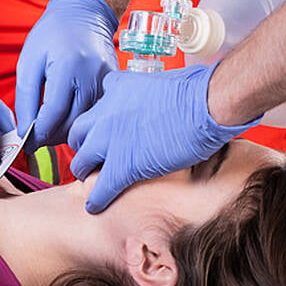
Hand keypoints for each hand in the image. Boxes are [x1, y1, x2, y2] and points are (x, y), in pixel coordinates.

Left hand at [15, 0, 118, 152]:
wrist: (84, 14)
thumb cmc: (52, 34)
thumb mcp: (29, 61)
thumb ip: (25, 98)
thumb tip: (24, 131)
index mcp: (69, 66)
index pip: (55, 113)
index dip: (39, 133)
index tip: (28, 141)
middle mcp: (92, 76)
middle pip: (73, 123)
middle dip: (51, 137)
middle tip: (36, 137)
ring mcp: (107, 82)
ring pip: (87, 123)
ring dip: (66, 132)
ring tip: (49, 127)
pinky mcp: (114, 85)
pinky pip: (96, 114)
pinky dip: (80, 121)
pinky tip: (66, 117)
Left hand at [68, 65, 257, 212]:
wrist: (207, 104)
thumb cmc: (196, 89)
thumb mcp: (159, 79)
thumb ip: (146, 89)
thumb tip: (155, 94)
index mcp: (117, 89)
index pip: (95, 109)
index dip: (97, 123)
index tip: (103, 132)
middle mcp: (106, 113)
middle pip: (79, 133)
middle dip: (84, 145)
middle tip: (92, 156)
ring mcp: (111, 140)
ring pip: (83, 160)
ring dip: (84, 171)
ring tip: (88, 180)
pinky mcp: (123, 165)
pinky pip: (101, 186)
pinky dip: (96, 198)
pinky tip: (94, 206)